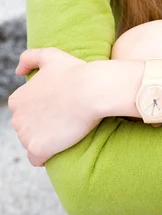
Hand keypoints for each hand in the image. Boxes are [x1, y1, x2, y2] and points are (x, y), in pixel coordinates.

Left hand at [8, 48, 102, 166]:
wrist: (92, 90)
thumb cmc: (75, 72)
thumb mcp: (50, 55)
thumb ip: (29, 58)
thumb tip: (18, 71)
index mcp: (17, 99)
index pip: (23, 111)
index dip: (41, 109)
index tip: (57, 106)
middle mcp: (17, 118)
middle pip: (26, 128)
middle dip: (41, 125)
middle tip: (63, 117)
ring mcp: (26, 135)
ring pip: (32, 143)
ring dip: (45, 139)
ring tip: (65, 129)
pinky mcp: (38, 149)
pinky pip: (36, 159)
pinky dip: (46, 156)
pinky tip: (60, 145)